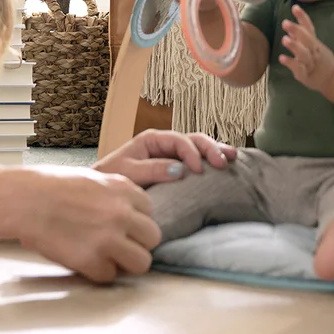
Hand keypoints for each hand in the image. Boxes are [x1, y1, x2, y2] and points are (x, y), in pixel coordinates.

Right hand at [12, 167, 160, 282]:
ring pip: (142, 263)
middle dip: (138, 244)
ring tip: (109, 258)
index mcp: (123, 188)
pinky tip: (86, 262)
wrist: (26, 199)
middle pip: (153, 238)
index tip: (124, 226)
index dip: (137, 221)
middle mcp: (122, 212)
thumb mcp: (94, 178)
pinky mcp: (91, 260)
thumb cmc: (53, 186)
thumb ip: (117, 194)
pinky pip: (110, 276)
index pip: (150, 211)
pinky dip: (99, 273)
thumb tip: (131, 213)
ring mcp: (108, 237)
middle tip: (121, 246)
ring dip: (126, 263)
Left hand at [95, 129, 236, 186]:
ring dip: (216, 151)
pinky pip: (197, 160)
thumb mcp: (128, 173)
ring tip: (232, 158)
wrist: (102, 193)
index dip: (191, 152)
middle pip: (193, 140)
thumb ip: (151, 170)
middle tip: (222, 163)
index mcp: (152, 140)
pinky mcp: (176, 168)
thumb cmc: (111, 180)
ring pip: (199, 147)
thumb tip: (180, 170)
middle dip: (210, 149)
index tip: (198, 170)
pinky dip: (212, 160)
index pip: (178, 140)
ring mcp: (172, 155)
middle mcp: (165, 144)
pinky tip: (227, 163)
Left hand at [279, 4, 333, 92]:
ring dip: (294, 46)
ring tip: (284, 39)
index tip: (295, 7)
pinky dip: (290, 63)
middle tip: (285, 22)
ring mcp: (310, 62)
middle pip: (307, 39)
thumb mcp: (312, 45)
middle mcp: (314, 50)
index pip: (309, 27)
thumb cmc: (318, 58)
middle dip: (297, 30)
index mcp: (314, 42)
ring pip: (304, 54)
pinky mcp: (305, 74)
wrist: (331, 78)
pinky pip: (299, 68)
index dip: (302, 17)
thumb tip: (289, 24)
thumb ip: (300, 35)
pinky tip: (282, 58)